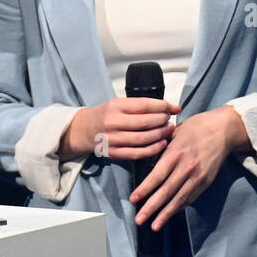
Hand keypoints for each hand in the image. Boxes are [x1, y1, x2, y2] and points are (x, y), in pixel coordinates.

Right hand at [65, 97, 179, 161]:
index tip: (174, 108)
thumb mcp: (120, 103)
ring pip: (142, 139)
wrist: (83, 129)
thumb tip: (173, 107)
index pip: (144, 105)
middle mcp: (113, 122)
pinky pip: (137, 153)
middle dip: (162, 121)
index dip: (163, 107)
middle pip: (145, 123)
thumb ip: (143, 105)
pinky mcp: (113, 153)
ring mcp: (112, 139)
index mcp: (115, 106)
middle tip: (169, 120)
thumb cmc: (107, 114)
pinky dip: (153, 149)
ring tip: (168, 130)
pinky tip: (162, 144)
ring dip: (160, 135)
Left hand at [129, 107, 239, 231]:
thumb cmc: (197, 127)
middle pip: (167, 191)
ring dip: (166, 214)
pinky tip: (170, 214)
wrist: (225, 130)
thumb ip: (161, 146)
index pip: (157, 176)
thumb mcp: (175, 132)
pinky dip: (180, 207)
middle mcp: (187, 167)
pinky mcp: (207, 181)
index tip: (133, 200)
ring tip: (155, 226)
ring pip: (180, 198)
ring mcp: (198, 176)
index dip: (145, 189)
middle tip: (139, 220)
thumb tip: (144, 159)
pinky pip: (191, 197)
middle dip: (152, 207)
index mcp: (176, 153)